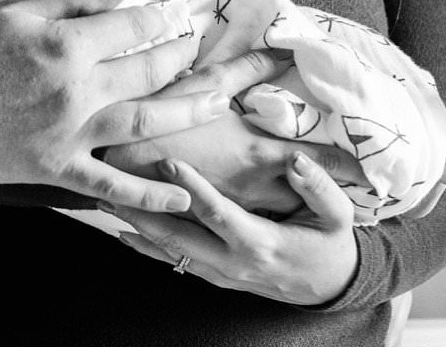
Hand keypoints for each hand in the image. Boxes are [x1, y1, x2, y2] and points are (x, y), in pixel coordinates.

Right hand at [0, 0, 230, 211]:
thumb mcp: (15, 10)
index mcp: (65, 45)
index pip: (131, 25)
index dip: (160, 17)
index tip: (177, 14)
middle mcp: (75, 90)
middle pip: (148, 72)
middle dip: (181, 56)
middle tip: (201, 49)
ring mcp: (68, 135)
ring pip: (143, 124)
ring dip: (185, 112)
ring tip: (217, 103)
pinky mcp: (55, 170)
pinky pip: (110, 185)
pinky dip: (148, 193)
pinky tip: (183, 193)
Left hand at [105, 155, 359, 304]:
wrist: (331, 285)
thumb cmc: (331, 243)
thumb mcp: (337, 215)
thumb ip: (318, 187)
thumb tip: (296, 160)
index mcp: (261, 242)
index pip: (218, 214)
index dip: (192, 188)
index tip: (168, 162)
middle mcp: (235, 262)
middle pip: (180, 238)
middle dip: (146, 211)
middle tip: (115, 186)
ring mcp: (223, 273)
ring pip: (172, 251)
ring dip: (139, 227)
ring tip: (108, 202)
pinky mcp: (216, 276)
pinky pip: (176, 262)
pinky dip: (148, 248)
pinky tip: (123, 233)